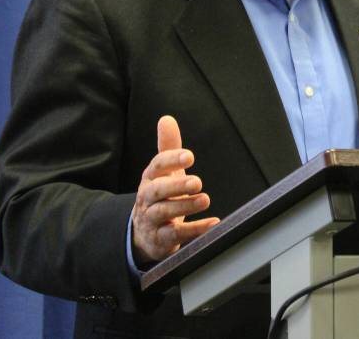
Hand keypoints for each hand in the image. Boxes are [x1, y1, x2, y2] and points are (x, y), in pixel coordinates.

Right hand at [131, 115, 218, 266]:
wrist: (145, 233)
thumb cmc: (160, 196)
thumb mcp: (163, 172)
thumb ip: (168, 147)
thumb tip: (167, 119)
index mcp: (150, 178)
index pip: (156, 166)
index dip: (171, 160)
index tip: (189, 156)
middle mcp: (148, 198)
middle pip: (157, 191)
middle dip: (176, 185)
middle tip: (197, 181)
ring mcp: (152, 219)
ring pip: (164, 212)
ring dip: (185, 206)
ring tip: (205, 199)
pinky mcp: (161, 239)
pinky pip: (176, 235)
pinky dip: (195, 230)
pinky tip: (213, 224)